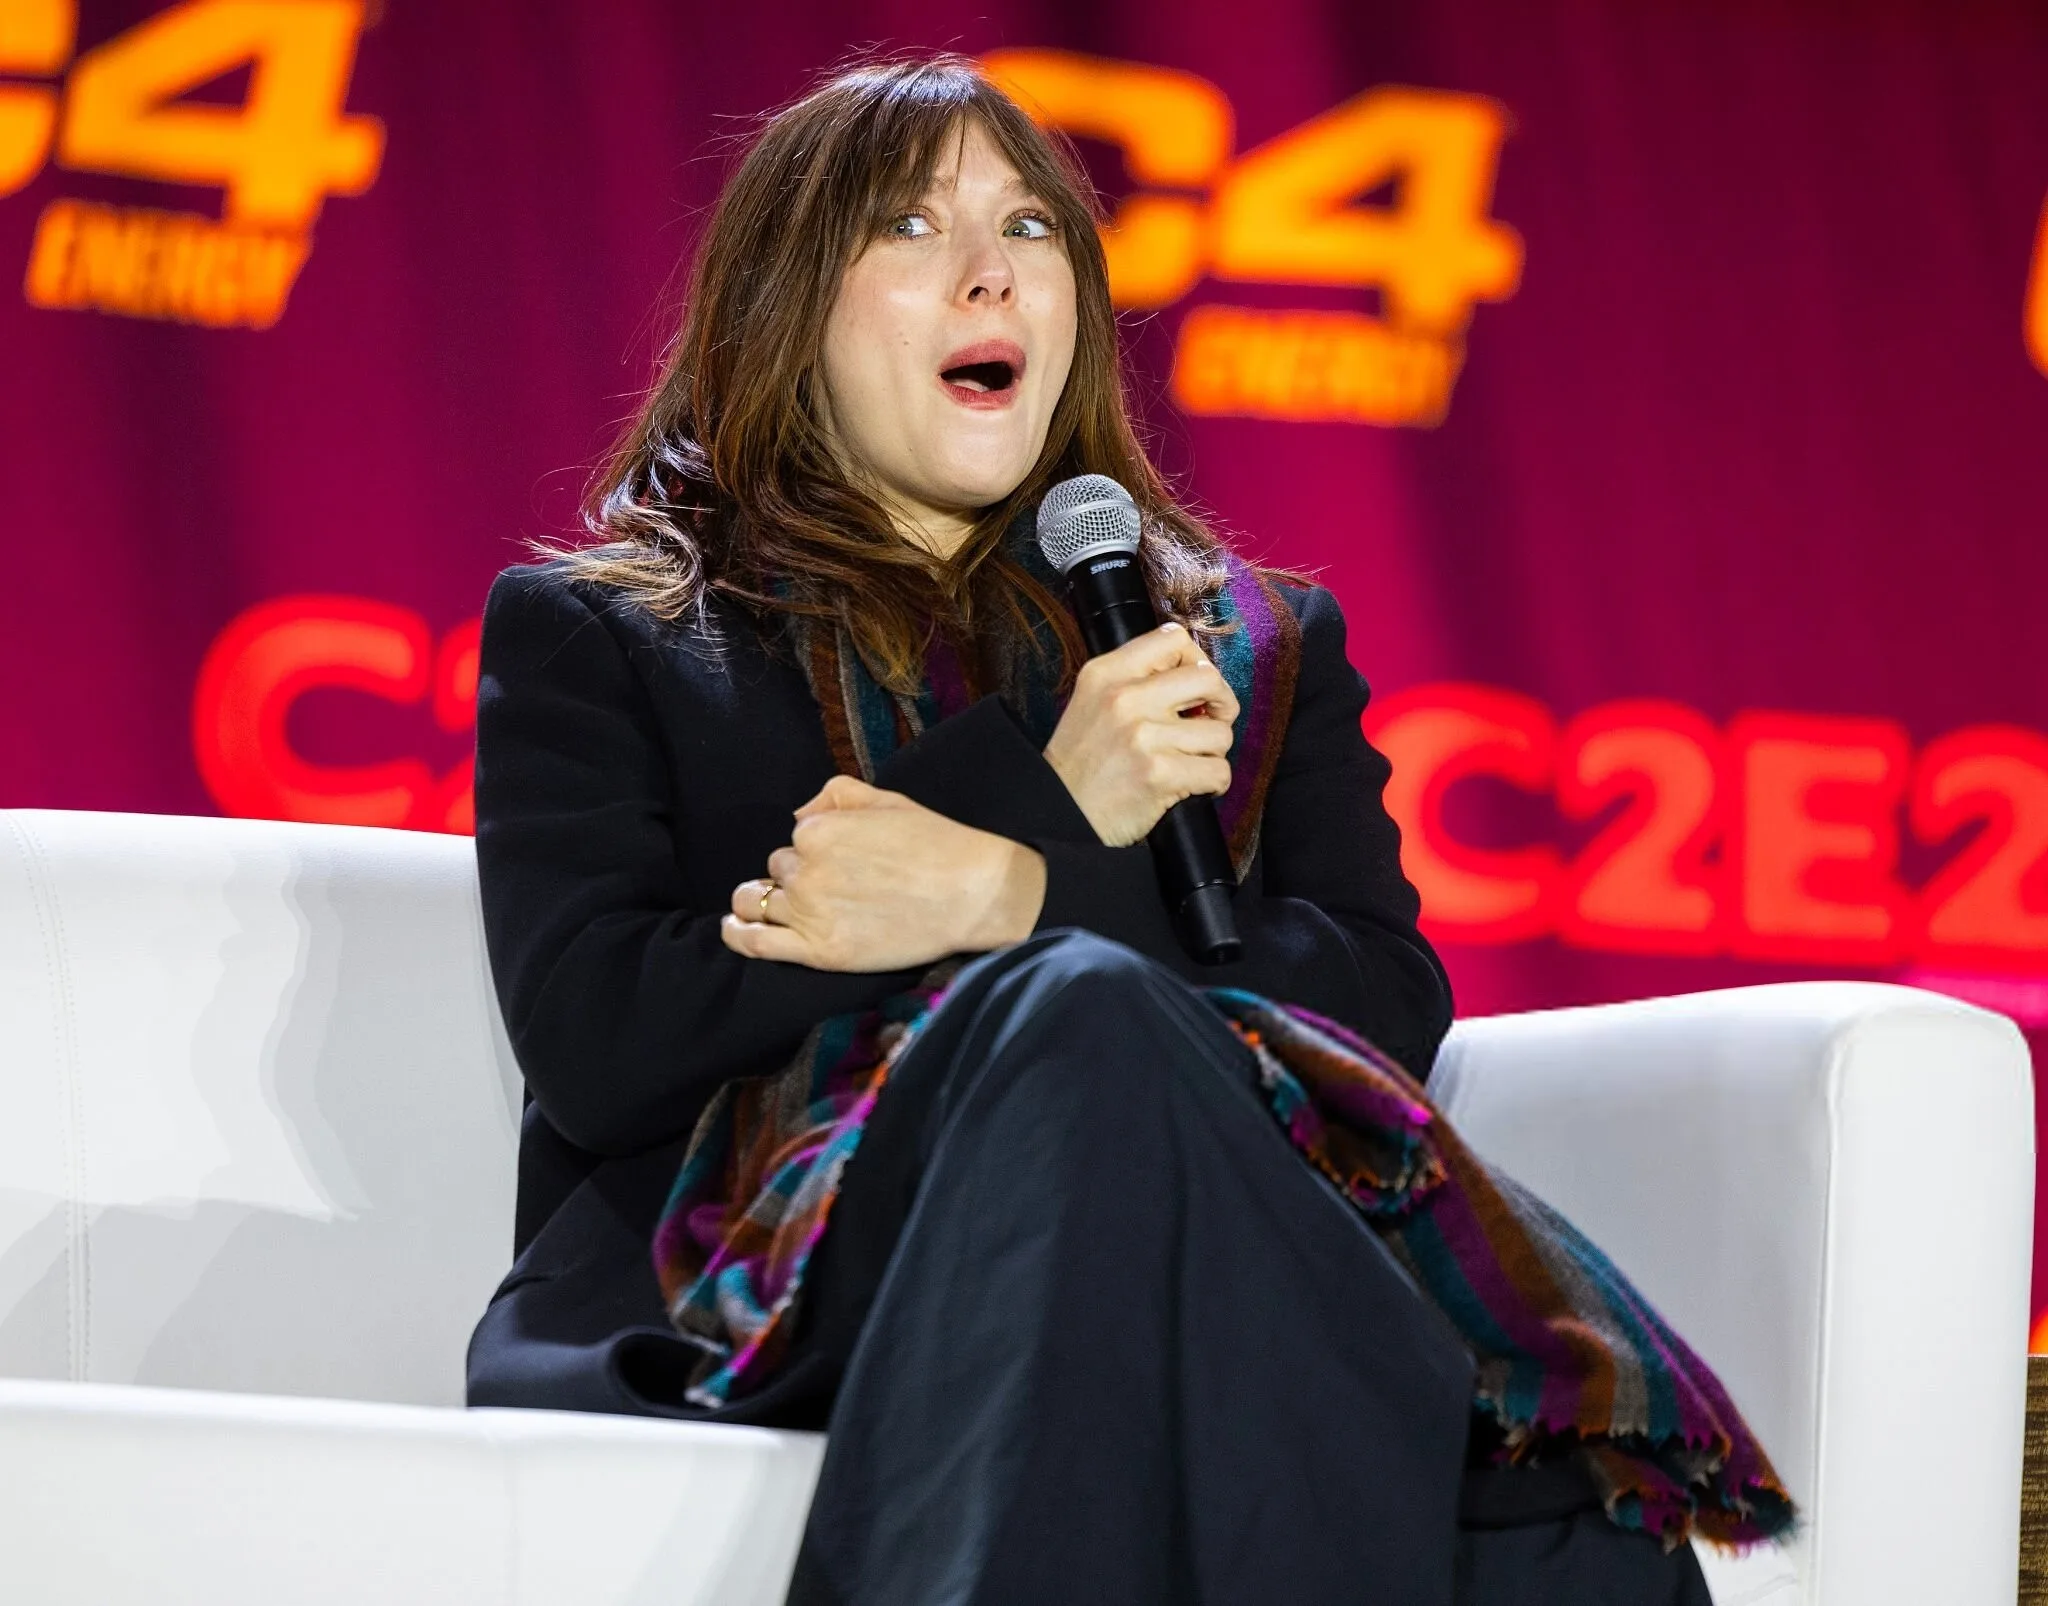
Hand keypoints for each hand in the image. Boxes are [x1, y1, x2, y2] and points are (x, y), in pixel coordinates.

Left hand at [720, 776, 1047, 971]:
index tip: (844, 860)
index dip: (816, 849)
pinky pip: (757, 943)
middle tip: (836, 886)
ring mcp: (810, 913)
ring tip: (767, 904)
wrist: (973, 894)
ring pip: (759, 902)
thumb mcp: (887, 799)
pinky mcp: (819, 952)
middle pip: (780, 870)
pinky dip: (739, 934)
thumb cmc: (937, 844)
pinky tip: (734, 928)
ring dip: (761, 900)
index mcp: (818, 830)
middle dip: (798, 875)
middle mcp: (806, 870)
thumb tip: (798, 815)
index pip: (796, 838)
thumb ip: (835, 795)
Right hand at [1041, 622, 1238, 846]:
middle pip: (1208, 679)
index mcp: (1107, 673)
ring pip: (1219, 732)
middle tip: (1211, 722)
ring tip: (1189, 762)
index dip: (1196, 662)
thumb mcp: (1092, 701)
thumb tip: (1198, 675)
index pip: (1173, 638)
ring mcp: (1143, 736)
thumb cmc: (1081, 763)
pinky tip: (1194, 786)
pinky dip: (1214, 783)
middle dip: (1221, 703)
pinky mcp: (1159, 774)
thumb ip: (1135, 680)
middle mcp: (1124, 697)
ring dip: (1213, 752)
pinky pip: (1218, 770)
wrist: (1057, 814)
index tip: (1195, 688)